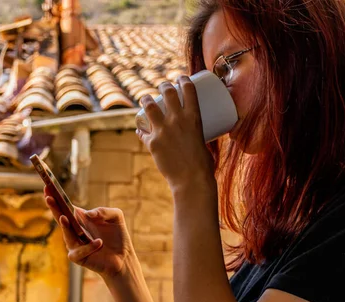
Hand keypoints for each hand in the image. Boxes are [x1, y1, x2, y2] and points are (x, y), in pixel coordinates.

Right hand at [44, 186, 134, 278]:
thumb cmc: (118, 236)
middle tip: (48, 197)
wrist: (124, 257)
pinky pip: (79, 251)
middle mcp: (74, 230)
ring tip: (64, 217)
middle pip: (60, 217)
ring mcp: (75, 244)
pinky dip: (89, 247)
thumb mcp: (116, 216)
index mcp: (81, 218)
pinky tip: (99, 243)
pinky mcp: (79, 257)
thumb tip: (88, 214)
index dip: (56, 197)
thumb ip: (104, 211)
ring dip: (65, 226)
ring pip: (66, 235)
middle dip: (53, 207)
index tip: (47, 186)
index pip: (65, 206)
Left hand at [137, 76, 215, 190]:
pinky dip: (141, 131)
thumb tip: (195, 137)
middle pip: (168, 92)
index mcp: (194, 117)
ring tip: (145, 98)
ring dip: (146, 99)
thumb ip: (196, 136)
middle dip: (164, 86)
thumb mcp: (204, 143)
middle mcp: (177, 119)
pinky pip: (142, 132)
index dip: (183, 80)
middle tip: (163, 87)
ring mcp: (162, 130)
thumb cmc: (203, 166)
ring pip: (150, 106)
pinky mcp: (152, 142)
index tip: (181, 78)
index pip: (188, 89)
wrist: (191, 181)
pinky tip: (140, 130)